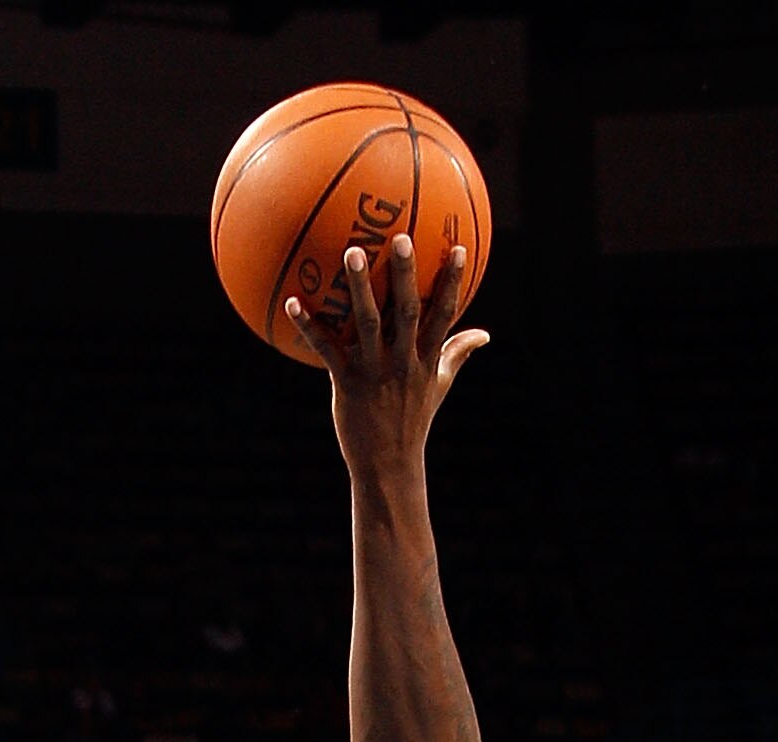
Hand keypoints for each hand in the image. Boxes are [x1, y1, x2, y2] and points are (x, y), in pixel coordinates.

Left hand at [288, 233, 487, 480]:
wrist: (389, 466)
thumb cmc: (412, 421)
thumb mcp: (439, 387)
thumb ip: (457, 354)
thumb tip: (485, 334)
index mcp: (425, 359)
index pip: (444, 315)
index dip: (452, 283)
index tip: (458, 248)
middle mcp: (402, 362)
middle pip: (407, 312)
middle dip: (406, 276)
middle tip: (402, 238)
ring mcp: (374, 372)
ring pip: (368, 324)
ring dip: (360, 289)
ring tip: (351, 252)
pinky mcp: (347, 384)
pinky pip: (326, 350)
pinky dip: (309, 326)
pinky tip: (292, 302)